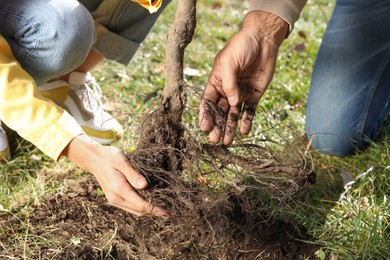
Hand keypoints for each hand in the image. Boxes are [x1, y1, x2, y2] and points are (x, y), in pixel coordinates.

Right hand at [62, 134, 168, 216]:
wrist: (94, 159)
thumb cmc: (109, 157)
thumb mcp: (122, 161)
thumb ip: (133, 174)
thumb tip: (145, 186)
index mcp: (119, 189)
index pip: (140, 205)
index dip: (155, 209)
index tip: (168, 212)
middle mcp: (116, 198)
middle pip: (139, 211)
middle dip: (154, 212)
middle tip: (170, 212)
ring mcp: (114, 200)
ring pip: (135, 211)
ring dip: (149, 212)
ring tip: (163, 210)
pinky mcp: (114, 199)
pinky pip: (131, 207)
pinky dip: (142, 208)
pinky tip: (150, 204)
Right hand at [199, 11, 287, 144]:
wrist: (263, 39)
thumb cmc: (242, 46)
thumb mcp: (229, 62)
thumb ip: (229, 83)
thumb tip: (232, 103)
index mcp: (216, 81)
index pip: (208, 101)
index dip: (205, 115)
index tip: (204, 128)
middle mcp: (227, 90)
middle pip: (220, 111)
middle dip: (217, 126)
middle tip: (214, 140)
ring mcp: (241, 93)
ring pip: (233, 114)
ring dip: (230, 128)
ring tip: (227, 142)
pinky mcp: (255, 95)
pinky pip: (250, 111)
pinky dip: (247, 121)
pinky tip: (244, 131)